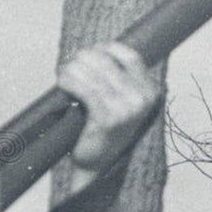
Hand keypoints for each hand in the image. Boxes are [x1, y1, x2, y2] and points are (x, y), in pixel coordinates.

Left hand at [58, 43, 161, 175]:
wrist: (98, 163)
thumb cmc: (104, 127)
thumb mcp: (120, 100)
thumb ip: (115, 77)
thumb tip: (93, 50)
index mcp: (150, 91)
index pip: (130, 56)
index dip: (106, 48)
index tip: (90, 52)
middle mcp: (142, 99)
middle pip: (107, 62)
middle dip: (83, 57)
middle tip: (70, 62)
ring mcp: (126, 110)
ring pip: (93, 73)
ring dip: (72, 68)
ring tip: (63, 72)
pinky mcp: (107, 119)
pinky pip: (84, 89)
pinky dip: (69, 81)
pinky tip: (62, 83)